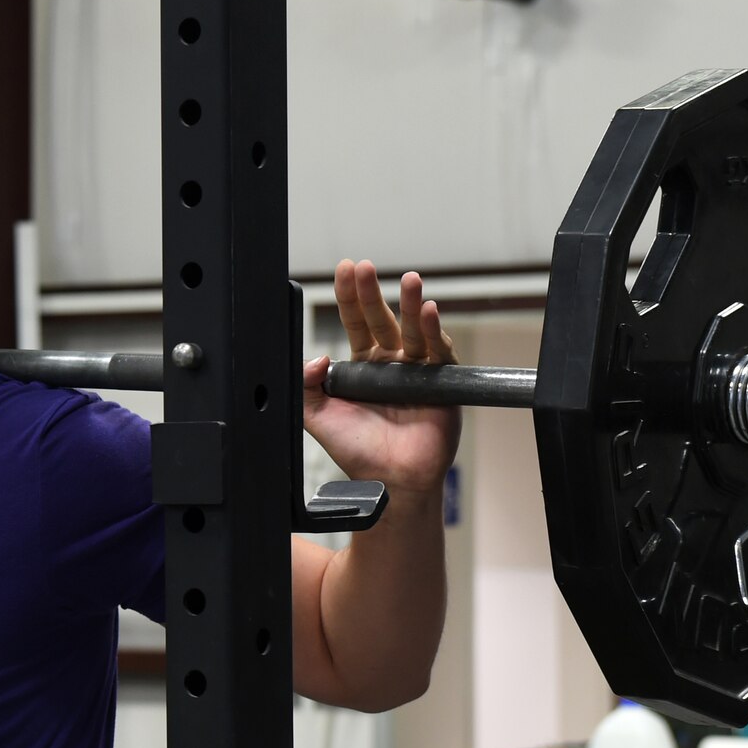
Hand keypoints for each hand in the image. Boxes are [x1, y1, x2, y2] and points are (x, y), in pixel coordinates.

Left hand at [303, 259, 461, 492]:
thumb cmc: (357, 451)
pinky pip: (437, 351)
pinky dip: (433, 331)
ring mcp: (416, 371)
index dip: (349, 297)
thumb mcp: (318, 417)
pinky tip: (429, 312)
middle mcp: (391, 364)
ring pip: (413, 329)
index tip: (346, 269)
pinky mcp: (440, 382)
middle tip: (365, 268)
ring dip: (411, 303)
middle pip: (382, 318)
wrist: (389, 480)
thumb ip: (306, 387)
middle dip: (372, 292)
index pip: (355, 323)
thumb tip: (317, 357)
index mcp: (363, 367)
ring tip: (410, 280)